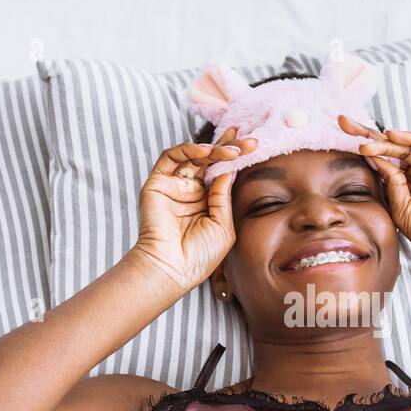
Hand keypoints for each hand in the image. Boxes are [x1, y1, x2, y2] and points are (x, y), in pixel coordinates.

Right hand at [131, 127, 257, 291]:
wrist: (173, 269)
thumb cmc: (200, 255)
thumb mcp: (223, 225)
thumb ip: (224, 196)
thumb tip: (229, 169)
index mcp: (208, 201)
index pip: (222, 172)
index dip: (236, 158)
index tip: (253, 145)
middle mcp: (191, 190)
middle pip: (210, 160)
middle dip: (229, 148)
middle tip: (248, 142)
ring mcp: (174, 185)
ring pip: (193, 156)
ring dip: (213, 149)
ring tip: (231, 151)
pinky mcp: (157, 183)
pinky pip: (171, 158)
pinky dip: (187, 150)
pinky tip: (206, 152)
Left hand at [341, 115, 410, 268]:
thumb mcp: (400, 208)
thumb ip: (389, 182)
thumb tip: (370, 157)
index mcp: (404, 184)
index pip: (381, 162)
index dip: (363, 150)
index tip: (339, 138)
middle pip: (390, 148)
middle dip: (366, 135)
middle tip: (344, 123)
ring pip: (406, 146)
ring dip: (385, 142)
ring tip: (365, 141)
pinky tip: (393, 136)